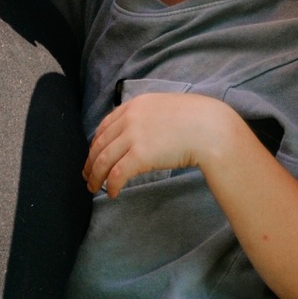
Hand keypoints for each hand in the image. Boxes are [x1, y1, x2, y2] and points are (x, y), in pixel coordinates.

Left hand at [84, 92, 237, 196]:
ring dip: (96, 176)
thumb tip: (141, 133)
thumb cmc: (196, 120)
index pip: (105, 126)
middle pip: (100, 143)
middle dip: (91, 162)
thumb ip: (148, 117)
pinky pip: (117, 173)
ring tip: (94, 187)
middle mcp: (129, 118)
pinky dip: (111, 184)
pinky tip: (112, 193)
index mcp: (134, 105)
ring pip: (103, 160)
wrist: (210, 128)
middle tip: (87, 175)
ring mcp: (133, 136)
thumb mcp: (165, 108)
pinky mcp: (139, 155)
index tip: (94, 155)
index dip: (96, 144)